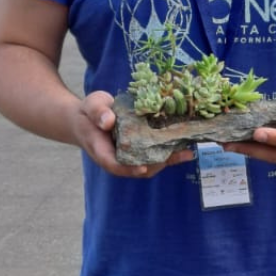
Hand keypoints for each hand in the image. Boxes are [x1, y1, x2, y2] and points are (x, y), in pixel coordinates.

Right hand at [73, 91, 193, 177]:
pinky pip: (154, 156)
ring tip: (186, 152)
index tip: (142, 168)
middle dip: (157, 164)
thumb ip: (98, 112)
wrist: (89, 119)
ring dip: (167, 160)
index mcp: (102, 150)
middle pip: (137, 168)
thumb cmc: (89, 113)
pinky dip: (170, 154)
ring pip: (149, 165)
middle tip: (176, 154)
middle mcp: (117, 158)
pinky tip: (187, 150)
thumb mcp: (91, 106)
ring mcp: (129, 156)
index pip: (114, 164)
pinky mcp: (139, 151)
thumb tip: (108, 121)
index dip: (129, 168)